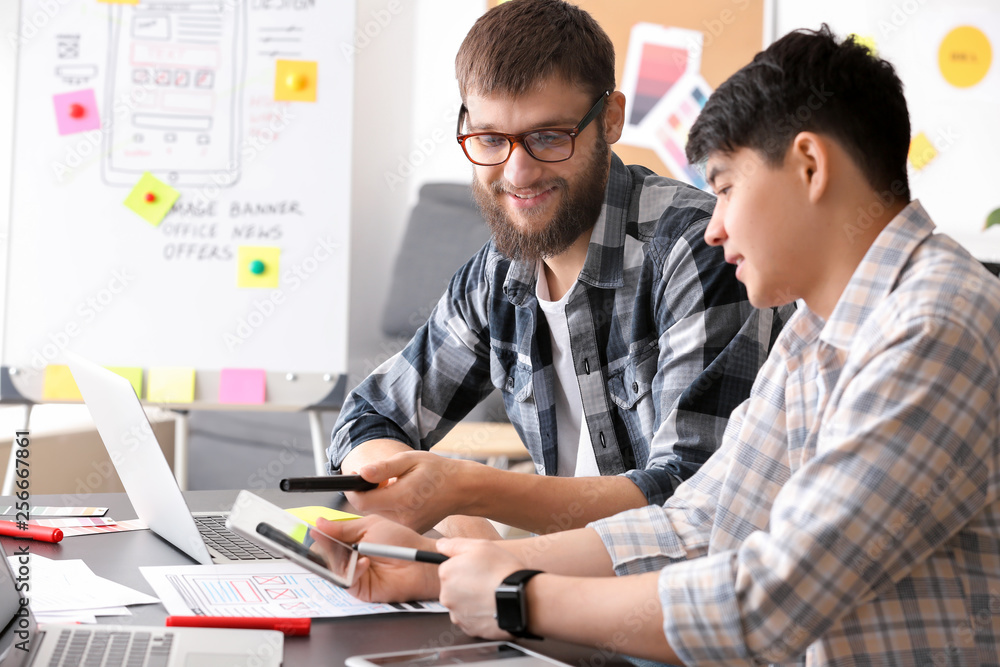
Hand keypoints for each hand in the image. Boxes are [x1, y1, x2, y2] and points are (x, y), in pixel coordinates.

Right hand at [314, 515, 439, 602]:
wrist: (419, 561)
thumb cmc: (401, 542)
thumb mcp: (371, 526)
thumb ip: (344, 527)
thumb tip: (319, 523)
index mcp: (351, 540)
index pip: (327, 539)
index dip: (320, 536)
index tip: (313, 530)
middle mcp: (349, 558)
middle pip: (325, 555)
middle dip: (324, 547)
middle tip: (326, 541)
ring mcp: (353, 574)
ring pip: (332, 568)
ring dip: (339, 558)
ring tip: (352, 550)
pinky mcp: (358, 588)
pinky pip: (346, 580)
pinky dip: (353, 570)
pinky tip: (365, 562)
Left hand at [347, 451, 476, 533]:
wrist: (461, 489)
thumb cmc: (437, 471)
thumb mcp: (410, 460)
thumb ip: (384, 468)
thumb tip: (361, 473)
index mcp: (402, 498)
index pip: (361, 501)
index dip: (352, 489)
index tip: (354, 475)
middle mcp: (403, 517)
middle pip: (367, 508)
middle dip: (365, 493)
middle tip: (375, 477)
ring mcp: (407, 526)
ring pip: (377, 514)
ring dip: (377, 500)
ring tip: (393, 484)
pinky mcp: (410, 530)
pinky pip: (389, 518)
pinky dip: (389, 506)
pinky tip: (402, 495)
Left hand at [437, 538, 528, 639]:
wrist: (520, 599)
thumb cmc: (502, 571)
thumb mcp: (480, 546)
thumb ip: (455, 544)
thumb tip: (441, 545)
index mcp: (447, 573)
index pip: (449, 567)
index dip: (465, 566)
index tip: (479, 567)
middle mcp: (446, 595)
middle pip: (453, 587)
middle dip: (467, 583)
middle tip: (487, 580)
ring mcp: (457, 614)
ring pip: (461, 604)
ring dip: (472, 599)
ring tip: (491, 594)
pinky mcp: (469, 628)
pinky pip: (471, 618)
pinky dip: (479, 613)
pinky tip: (492, 606)